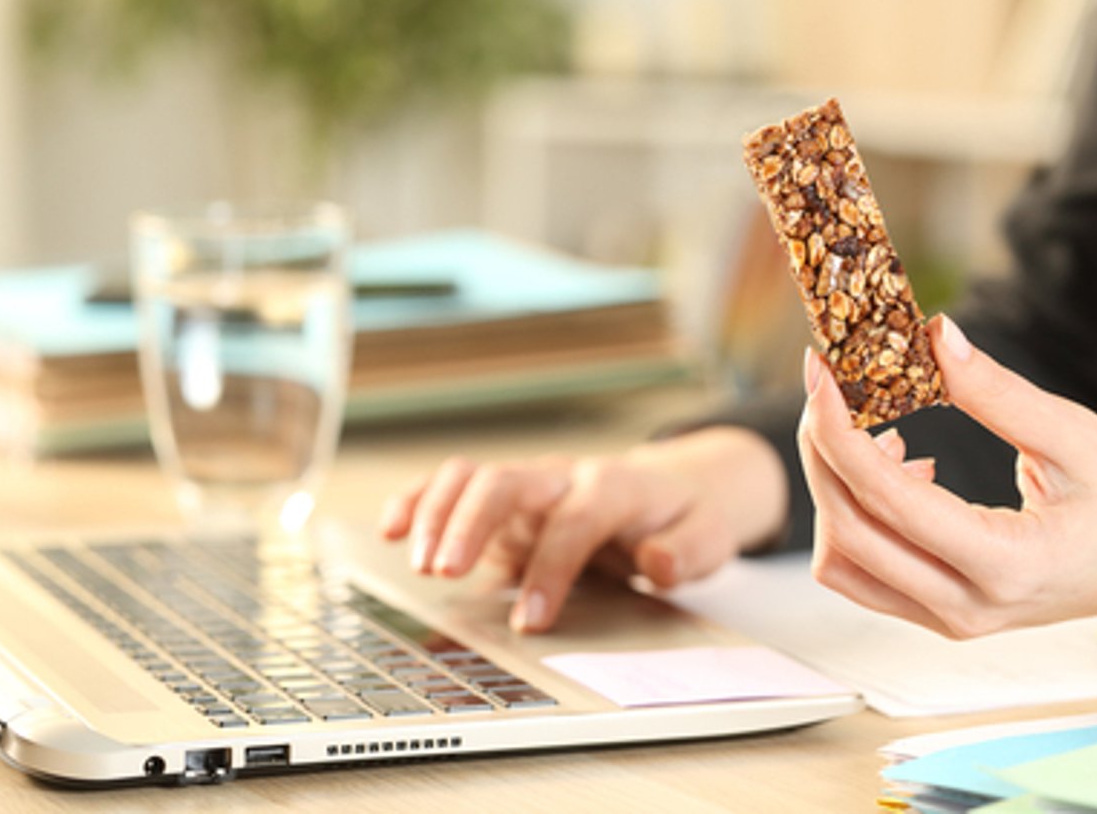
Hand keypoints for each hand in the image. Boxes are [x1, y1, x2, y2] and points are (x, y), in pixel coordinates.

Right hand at [379, 426, 788, 632]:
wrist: (672, 488)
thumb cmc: (682, 518)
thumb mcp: (708, 536)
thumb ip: (687, 551)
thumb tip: (658, 563)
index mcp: (614, 487)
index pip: (575, 520)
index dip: (550, 567)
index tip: (531, 620)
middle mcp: (563, 477)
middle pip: (508, 481)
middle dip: (472, 523)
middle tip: (444, 573)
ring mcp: (529, 485)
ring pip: (471, 476)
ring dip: (436, 512)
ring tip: (417, 562)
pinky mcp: (503, 502)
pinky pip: (452, 486)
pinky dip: (417, 501)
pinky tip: (388, 528)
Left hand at [797, 314, 1096, 643]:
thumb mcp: (1077, 436)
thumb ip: (999, 392)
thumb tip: (933, 336)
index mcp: (1006, 565)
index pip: (885, 498)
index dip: (838, 427)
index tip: (819, 370)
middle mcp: (968, 608)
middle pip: (846, 532)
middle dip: (822, 450)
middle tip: (828, 384)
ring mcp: (951, 620)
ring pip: (843, 562)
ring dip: (835, 489)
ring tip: (878, 428)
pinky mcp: (940, 613)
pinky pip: (865, 571)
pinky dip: (857, 516)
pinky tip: (902, 463)